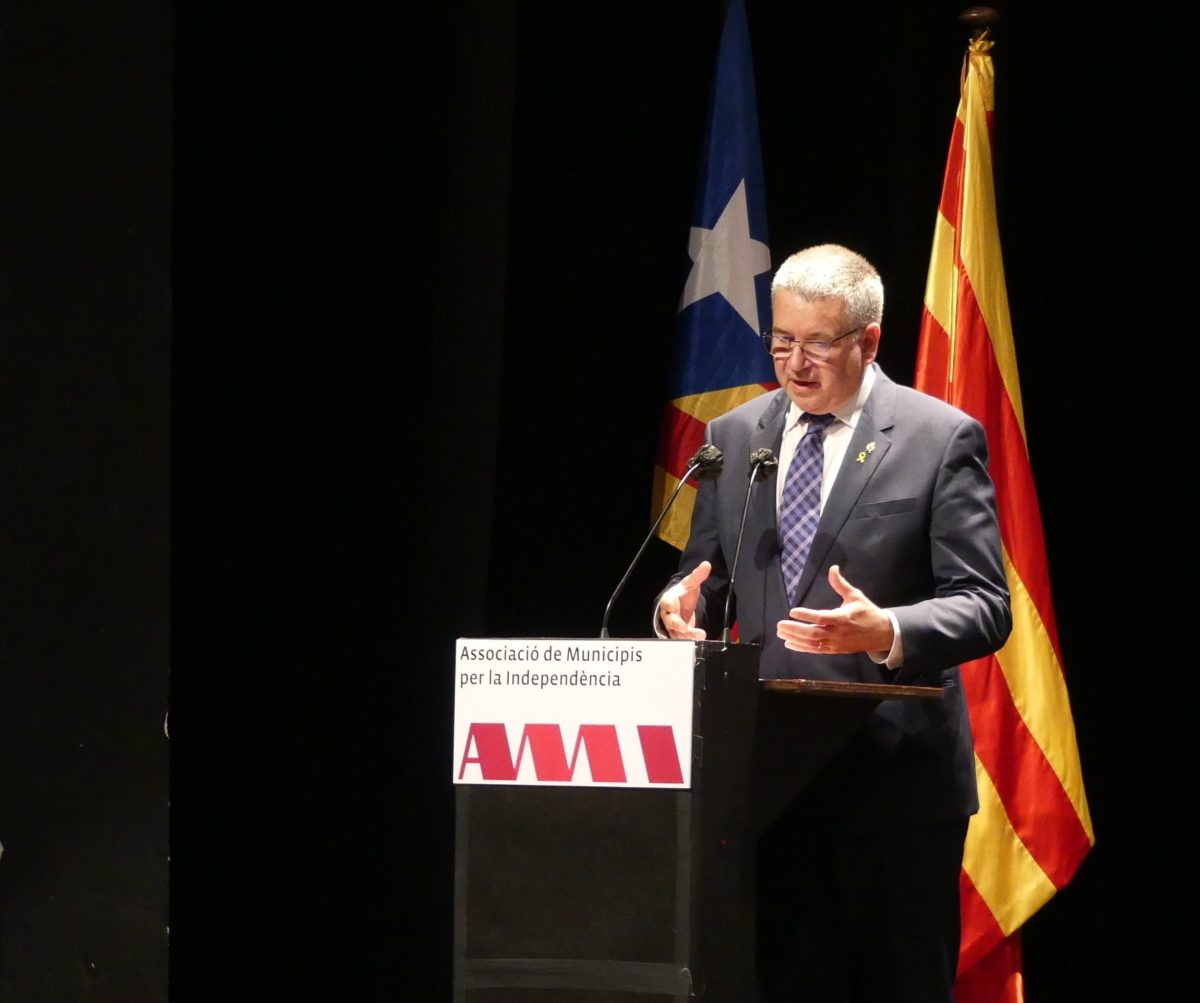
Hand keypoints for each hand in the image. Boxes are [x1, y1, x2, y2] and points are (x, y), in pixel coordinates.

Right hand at [659, 561, 710, 639]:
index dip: (669, 604)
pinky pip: (683, 638)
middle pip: (669, 620)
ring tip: (699, 635)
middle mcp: (669, 614)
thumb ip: (697, 575)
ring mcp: (673, 625)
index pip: (666, 602)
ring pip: (676, 632)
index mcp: (669, 600)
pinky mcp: (679, 634)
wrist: (681, 604)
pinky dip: (691, 639)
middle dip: (675, 624)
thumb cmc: (682, 594)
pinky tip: (700, 638)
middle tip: (683, 627)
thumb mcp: (690, 584)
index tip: (673, 606)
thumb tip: (706, 564)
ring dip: (687, 635)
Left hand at [776, 565, 893, 654]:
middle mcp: (838, 632)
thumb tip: (832, 568)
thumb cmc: (867, 612)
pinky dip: (802, 648)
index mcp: (843, 618)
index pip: (822, 617)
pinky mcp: (834, 650)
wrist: (881, 634)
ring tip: (780, 633)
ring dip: (795, 638)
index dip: (807, 615)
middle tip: (780, 625)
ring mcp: (835, 643)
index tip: (792, 611)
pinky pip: (816, 650)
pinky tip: (789, 643)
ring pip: (812, 643)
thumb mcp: (855, 596)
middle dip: (795, 629)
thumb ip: (841, 584)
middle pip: (813, 633)